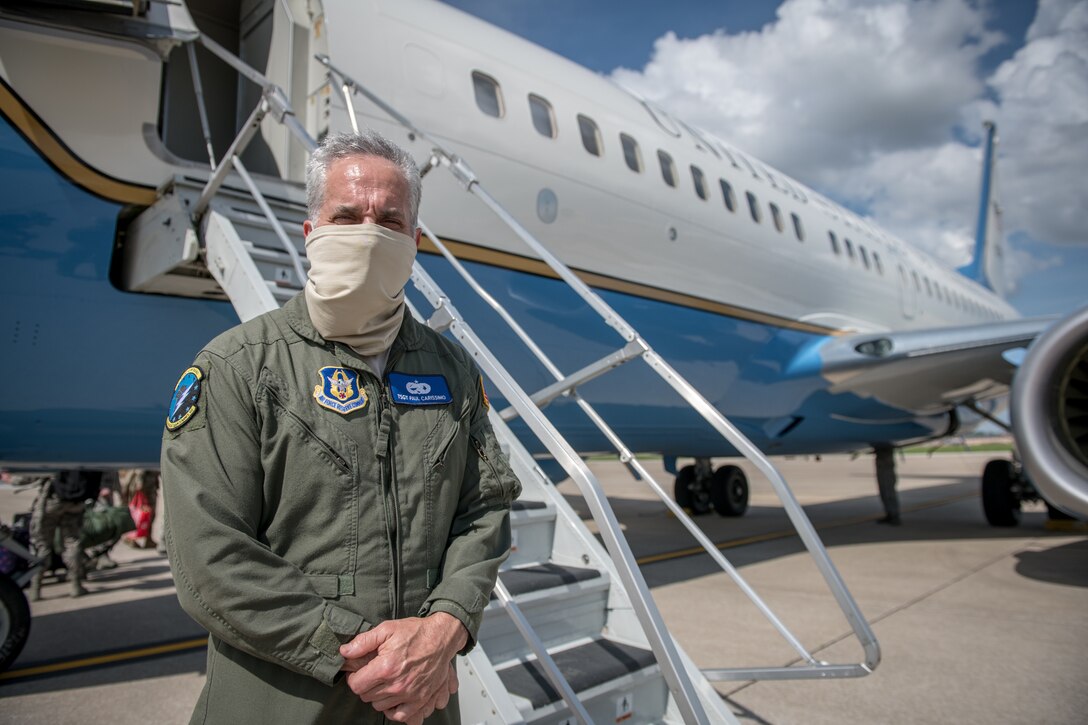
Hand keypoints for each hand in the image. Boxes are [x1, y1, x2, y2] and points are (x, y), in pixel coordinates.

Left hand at [340, 613, 466, 720]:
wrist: (441, 638)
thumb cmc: (416, 633)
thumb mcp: (387, 629)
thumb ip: (363, 641)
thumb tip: (344, 652)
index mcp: (385, 667)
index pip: (356, 685)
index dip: (354, 678)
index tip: (359, 673)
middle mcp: (396, 684)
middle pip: (367, 697)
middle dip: (366, 686)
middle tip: (373, 675)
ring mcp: (409, 694)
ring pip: (380, 706)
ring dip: (379, 696)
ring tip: (384, 683)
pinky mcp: (420, 699)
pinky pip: (400, 715)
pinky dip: (394, 710)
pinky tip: (393, 699)